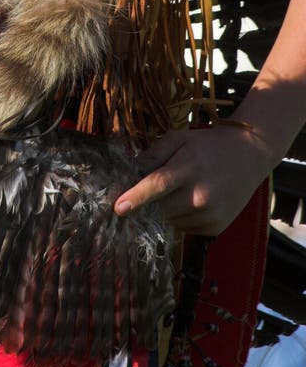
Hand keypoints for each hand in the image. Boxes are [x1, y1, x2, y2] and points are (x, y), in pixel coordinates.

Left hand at [114, 124, 272, 234]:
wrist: (249, 154)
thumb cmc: (206, 144)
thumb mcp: (178, 138)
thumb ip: (153, 154)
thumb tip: (129, 172)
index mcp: (189, 167)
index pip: (157, 185)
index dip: (136, 197)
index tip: (118, 208)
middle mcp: (201, 195)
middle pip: (160, 208)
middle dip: (150, 202)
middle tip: (159, 186)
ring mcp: (211, 214)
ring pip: (171, 221)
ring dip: (168, 209)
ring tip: (185, 188)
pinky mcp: (217, 227)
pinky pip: (185, 228)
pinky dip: (182, 217)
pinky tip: (194, 199)